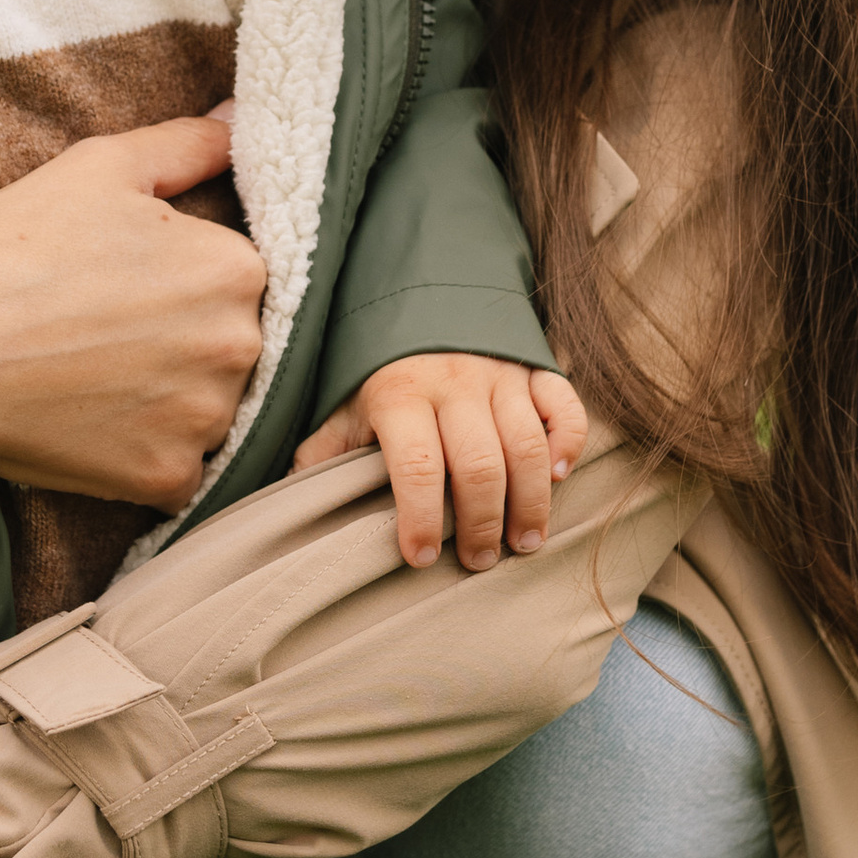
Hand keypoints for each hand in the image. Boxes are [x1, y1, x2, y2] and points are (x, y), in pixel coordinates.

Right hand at [0, 117, 266, 507]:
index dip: (186, 282)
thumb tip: (241, 120)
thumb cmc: (8, 250)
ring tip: (95, 376)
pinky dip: (144, 452)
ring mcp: (205, 419)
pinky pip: (181, 469)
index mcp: (235, 266)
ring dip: (170, 401)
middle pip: (234, 348)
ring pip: (212, 411)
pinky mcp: (169, 478)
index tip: (134, 288)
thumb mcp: (100, 169)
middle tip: (106, 333)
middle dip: (186, 342)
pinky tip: (91, 420)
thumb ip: (188, 145)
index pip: (244, 280)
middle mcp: (239, 346)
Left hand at [294, 356, 588, 570]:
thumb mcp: (342, 406)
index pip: (416, 466)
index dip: (420, 517)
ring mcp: (500, 374)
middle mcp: (455, 382)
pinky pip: (564, 407)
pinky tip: (557, 477)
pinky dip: (567, 443)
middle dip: (481, 523)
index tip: (419, 558)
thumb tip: (289, 502)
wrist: (421, 296)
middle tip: (479, 561)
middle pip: (478, 465)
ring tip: (524, 542)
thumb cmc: (378, 371)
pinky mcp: (535, 368)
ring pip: (526, 445)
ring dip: (530, 501)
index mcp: (400, 394)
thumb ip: (324, 452)